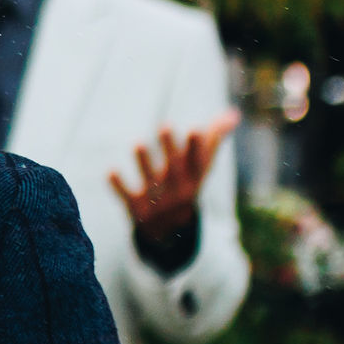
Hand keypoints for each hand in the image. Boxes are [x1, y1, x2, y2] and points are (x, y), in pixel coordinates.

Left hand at [113, 112, 240, 233]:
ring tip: (137, 143)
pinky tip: (110, 172)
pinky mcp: (137, 208)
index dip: (196, 146)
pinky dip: (119, 187)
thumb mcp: (202, 165)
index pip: (197, 161)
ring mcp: (157, 200)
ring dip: (144, 163)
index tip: (195, 128)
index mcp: (193, 177)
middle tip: (165, 125)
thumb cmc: (186, 184)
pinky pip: (127, 198)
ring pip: (151, 181)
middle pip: (174, 168)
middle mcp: (177, 189)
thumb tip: (233, 115)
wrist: (169, 229)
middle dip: (170, 148)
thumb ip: (215, 138)